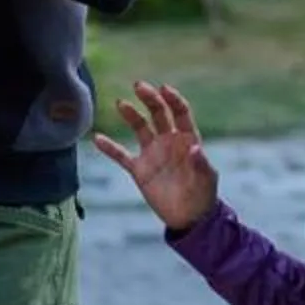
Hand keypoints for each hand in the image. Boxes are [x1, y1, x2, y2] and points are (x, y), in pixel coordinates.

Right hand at [90, 81, 220, 233]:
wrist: (190, 219)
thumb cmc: (204, 196)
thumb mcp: (207, 180)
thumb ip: (201, 163)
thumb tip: (195, 148)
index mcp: (187, 139)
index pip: (180, 113)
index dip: (173, 100)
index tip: (164, 89)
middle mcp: (168, 142)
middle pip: (158, 114)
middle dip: (150, 99)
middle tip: (139, 86)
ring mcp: (153, 154)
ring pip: (140, 128)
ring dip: (131, 115)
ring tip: (121, 103)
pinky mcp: (140, 169)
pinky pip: (121, 155)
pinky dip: (110, 148)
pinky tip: (98, 138)